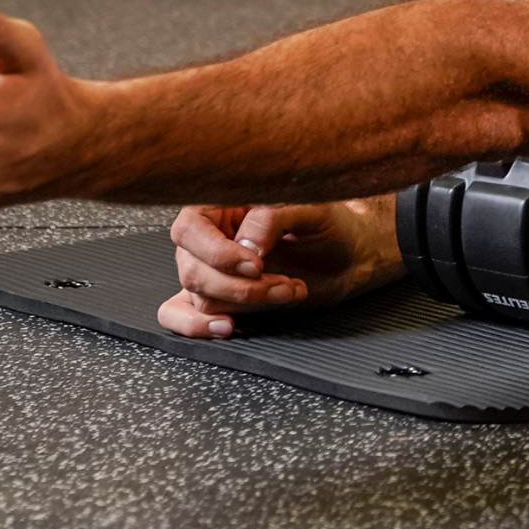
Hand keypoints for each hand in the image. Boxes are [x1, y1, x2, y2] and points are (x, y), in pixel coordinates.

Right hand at [157, 196, 402, 338]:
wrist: (349, 257)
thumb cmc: (331, 226)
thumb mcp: (311, 210)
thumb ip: (274, 218)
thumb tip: (244, 244)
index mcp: (226, 203)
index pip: (191, 228)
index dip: (218, 252)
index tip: (256, 264)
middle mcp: (212, 235)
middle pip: (194, 269)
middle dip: (242, 285)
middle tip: (281, 282)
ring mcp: (211, 268)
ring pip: (201, 295)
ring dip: (247, 302)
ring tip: (286, 290)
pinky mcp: (217, 295)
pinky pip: (178, 312)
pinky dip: (195, 325)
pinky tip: (227, 326)